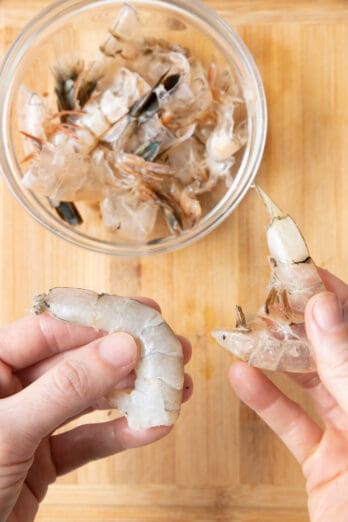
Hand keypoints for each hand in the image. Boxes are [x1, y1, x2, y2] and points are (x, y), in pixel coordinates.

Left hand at [0, 298, 191, 521]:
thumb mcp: (12, 429)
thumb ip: (67, 387)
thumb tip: (122, 347)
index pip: (47, 331)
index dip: (94, 325)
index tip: (137, 326)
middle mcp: (11, 390)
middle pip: (76, 362)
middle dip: (125, 359)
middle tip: (169, 348)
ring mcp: (30, 424)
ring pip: (88, 400)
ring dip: (132, 396)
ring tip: (175, 387)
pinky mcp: (44, 459)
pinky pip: (87, 440)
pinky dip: (119, 435)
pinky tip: (152, 427)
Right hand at [229, 269, 347, 521]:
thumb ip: (345, 365)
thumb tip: (324, 308)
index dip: (335, 296)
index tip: (303, 272)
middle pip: (333, 351)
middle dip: (299, 324)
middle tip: (270, 299)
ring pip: (310, 384)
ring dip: (276, 359)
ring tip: (249, 333)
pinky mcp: (324, 461)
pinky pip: (291, 424)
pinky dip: (264, 401)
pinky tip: (241, 379)